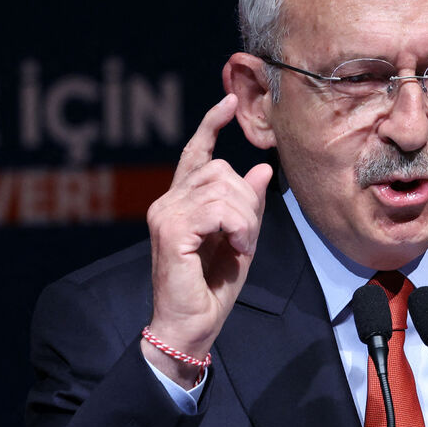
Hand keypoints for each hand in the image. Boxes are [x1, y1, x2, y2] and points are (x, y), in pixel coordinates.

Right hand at [142, 94, 273, 386]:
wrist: (190, 326)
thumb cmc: (212, 290)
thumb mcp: (241, 240)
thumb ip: (248, 207)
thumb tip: (262, 170)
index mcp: (183, 203)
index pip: (195, 154)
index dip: (210, 125)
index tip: (228, 100)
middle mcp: (168, 202)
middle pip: (222, 171)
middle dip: (247, 202)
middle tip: (247, 238)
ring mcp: (165, 213)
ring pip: (223, 189)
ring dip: (245, 220)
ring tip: (241, 247)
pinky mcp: (170, 228)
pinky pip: (220, 209)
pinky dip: (239, 229)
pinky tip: (238, 249)